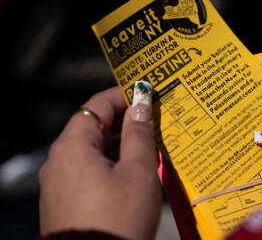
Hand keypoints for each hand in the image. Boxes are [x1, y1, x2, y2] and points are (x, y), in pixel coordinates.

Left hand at [39, 87, 160, 239]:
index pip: (96, 104)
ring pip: (92, 149)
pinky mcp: (64, 199)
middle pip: (93, 126)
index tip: (146, 93)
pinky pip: (88, 169)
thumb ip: (139, 133)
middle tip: (152, 119)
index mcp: (73, 146)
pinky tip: (131, 170)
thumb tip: (141, 105)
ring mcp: (59, 181)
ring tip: (147, 144)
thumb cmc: (119, 219)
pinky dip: (109, 162)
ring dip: (119, 143)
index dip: (123, 94)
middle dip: (124, 120)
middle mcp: (59, 159)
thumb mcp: (137, 172)